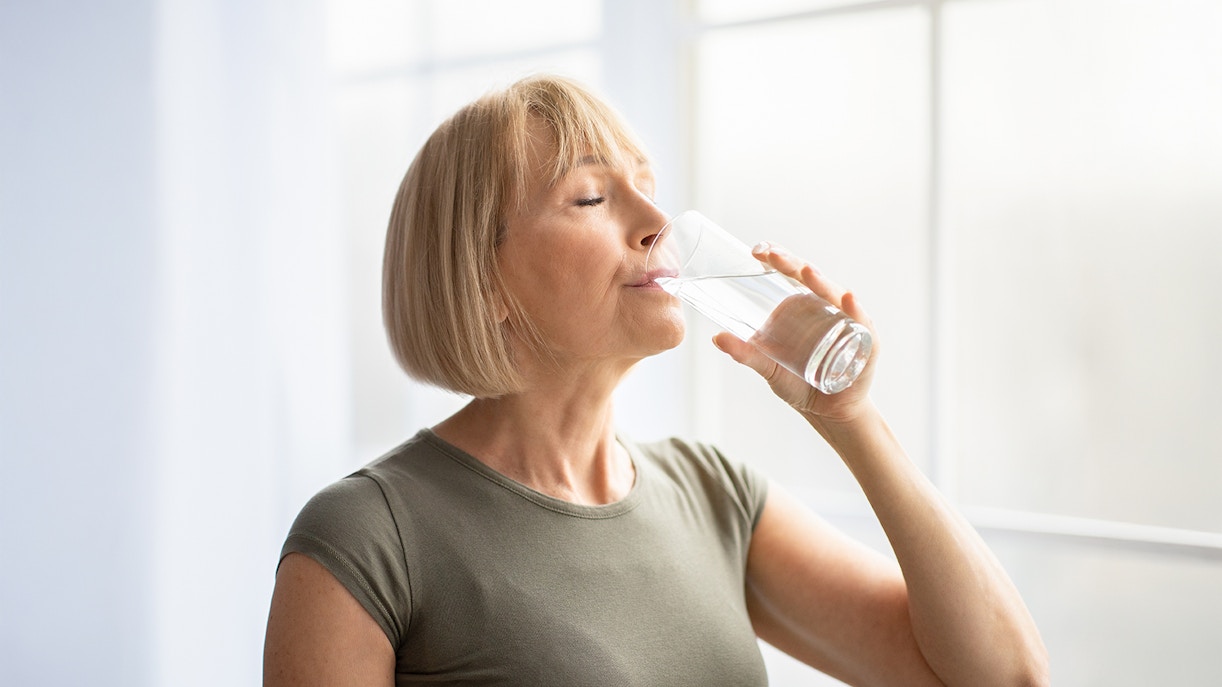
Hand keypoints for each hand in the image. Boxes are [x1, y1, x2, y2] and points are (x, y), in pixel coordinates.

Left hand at [711, 242, 877, 423]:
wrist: (825, 412)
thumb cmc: (797, 383)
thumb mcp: (767, 367)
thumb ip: (745, 353)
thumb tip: (717, 338)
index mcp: (802, 306)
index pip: (791, 274)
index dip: (777, 259)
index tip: (758, 249)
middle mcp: (825, 308)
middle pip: (811, 278)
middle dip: (793, 264)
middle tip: (773, 255)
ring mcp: (846, 322)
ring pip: (835, 296)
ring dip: (822, 283)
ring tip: (807, 272)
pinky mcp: (865, 343)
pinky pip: (861, 323)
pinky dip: (855, 311)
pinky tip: (848, 300)